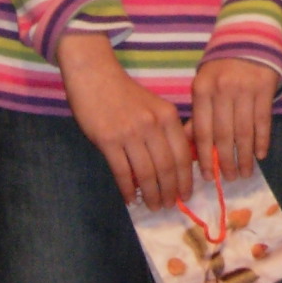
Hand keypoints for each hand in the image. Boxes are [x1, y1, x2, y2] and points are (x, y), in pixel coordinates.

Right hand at [56, 33, 192, 209]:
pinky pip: (121, 171)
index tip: (186, 195)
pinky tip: (130, 199)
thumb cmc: (125, 94)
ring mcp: (130, 132)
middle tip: (169, 207)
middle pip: (167, 167)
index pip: (183, 154)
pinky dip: (127, 188)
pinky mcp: (107, 139)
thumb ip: (166, 131)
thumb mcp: (154, 107)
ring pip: (146, 172)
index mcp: (168, 116)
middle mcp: (153, 125)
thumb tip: (178, 164)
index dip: (186, 179)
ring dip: (151, 194)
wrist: (95, 75)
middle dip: (170, 191)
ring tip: (153, 206)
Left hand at [190, 58, 277, 181]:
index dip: (204, 157)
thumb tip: (187, 148)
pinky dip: (262, 140)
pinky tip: (260, 155)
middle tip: (228, 179)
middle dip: (226, 161)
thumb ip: (197, 116)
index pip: (202, 131)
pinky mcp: (265, 87)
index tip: (208, 176)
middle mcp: (222, 89)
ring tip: (245, 173)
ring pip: (244, 131)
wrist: (249, 37)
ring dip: (244, 156)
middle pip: (223, 134)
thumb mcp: (203, 85)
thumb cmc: (222, 67)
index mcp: (202, 90)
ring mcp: (245, 88)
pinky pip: (263, 120)